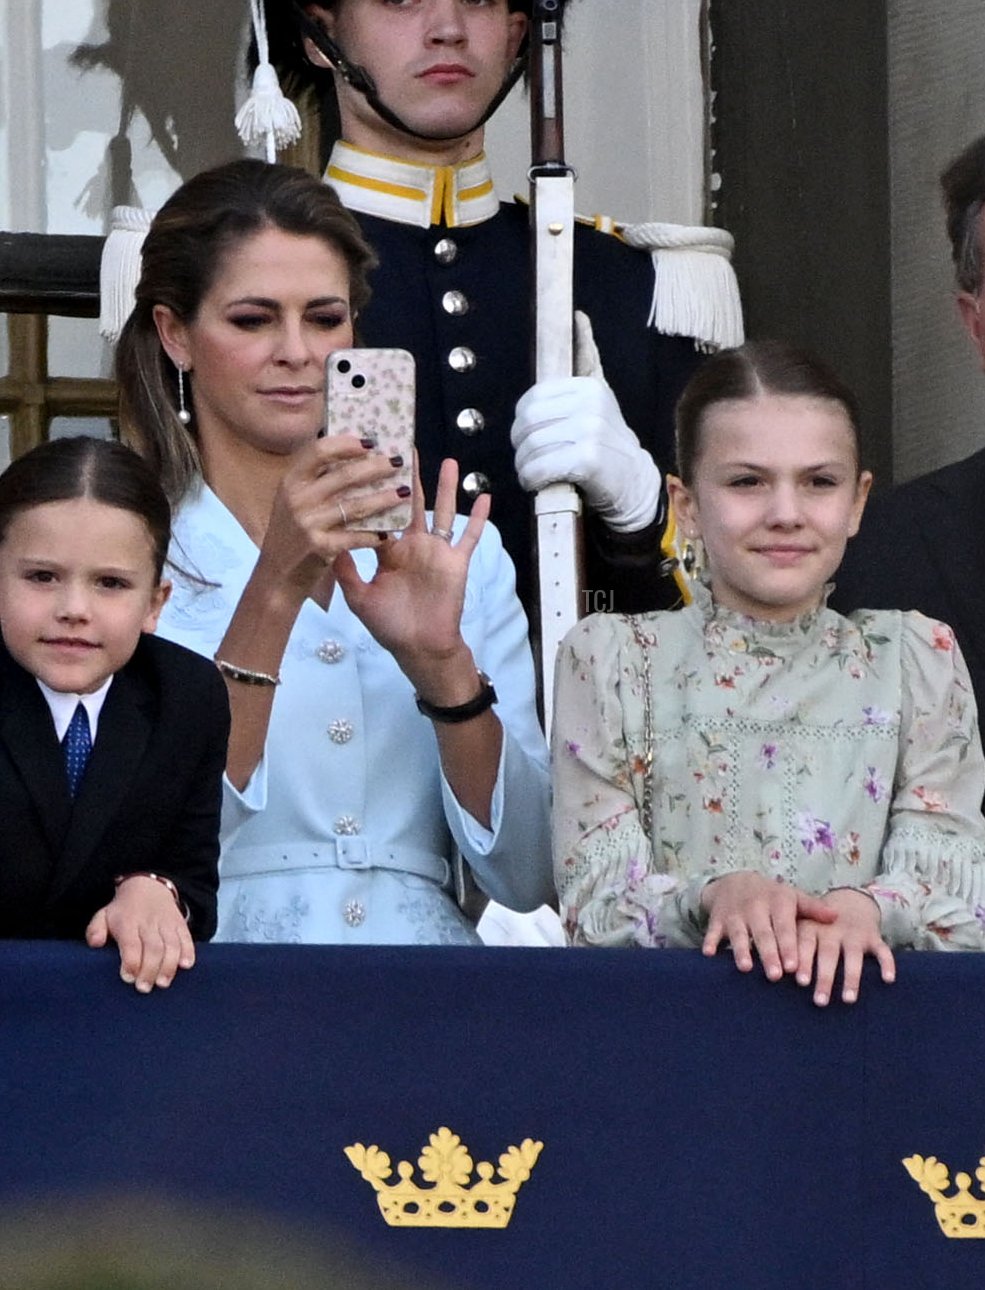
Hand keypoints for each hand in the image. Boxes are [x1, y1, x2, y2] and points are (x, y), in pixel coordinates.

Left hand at [86, 875, 193, 992]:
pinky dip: (188, 952)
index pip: (131, 944)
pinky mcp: (180, 924)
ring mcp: (167, 923)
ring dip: (169, 966)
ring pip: (171, 945)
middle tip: (144, 988)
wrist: (148, 886)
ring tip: (163, 983)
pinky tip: (185, 965)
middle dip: (150, 970)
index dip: (131, 962)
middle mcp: (149, 922)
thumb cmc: (123, 910)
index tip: (128, 978)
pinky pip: (187, 938)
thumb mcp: (103, 915)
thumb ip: (95, 930)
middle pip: (153, 948)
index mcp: (128, 922)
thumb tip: (95, 944)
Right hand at [257, 435, 404, 601]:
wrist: (277, 576)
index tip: (370, 442)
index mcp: (291, 481)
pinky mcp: (319, 547)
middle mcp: (297, 498)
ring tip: (403, 493)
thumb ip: (315, 481)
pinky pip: (355, 536)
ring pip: (354, 505)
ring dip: (383, 498)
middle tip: (396, 463)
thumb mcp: (293, 501)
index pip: (319, 451)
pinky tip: (387, 533)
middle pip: (343, 475)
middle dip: (375, 467)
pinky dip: (373, 534)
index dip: (347, 443)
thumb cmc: (291, 534)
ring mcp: (308, 523)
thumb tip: (351, 453)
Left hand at [334, 458, 489, 695]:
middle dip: (407, 475)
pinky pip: (468, 537)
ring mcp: (435, 551)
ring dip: (445, 487)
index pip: (379, 513)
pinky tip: (484, 496)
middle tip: (405, 445)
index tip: (368, 464)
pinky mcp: (455, 562)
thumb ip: (345, 570)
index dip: (373, 491)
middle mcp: (411, 545)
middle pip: (409, 503)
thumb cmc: (389, 625)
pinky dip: (478, 518)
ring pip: (441, 512)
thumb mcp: (359, 598)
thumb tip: (328, 540)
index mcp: (387, 550)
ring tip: (447, 460)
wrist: (419, 648)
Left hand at [510, 312, 660, 531]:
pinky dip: (532, 480)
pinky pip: (539, 468)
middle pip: (528, 422)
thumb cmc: (608, 441)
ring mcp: (590, 432)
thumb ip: (586, 359)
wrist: (635, 482)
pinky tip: (539, 484)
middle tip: (528, 458)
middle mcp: (590, 405)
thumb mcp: (598, 396)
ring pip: (531, 447)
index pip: (533, 398)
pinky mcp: (587, 460)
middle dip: (521, 444)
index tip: (530, 435)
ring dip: (524, 466)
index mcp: (588, 387)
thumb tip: (578, 317)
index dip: (523, 420)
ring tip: (533, 473)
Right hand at [701, 871, 837, 980]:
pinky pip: (713, 931)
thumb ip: (813, 908)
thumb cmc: (771, 897)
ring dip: (741, 950)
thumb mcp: (792, 897)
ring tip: (746, 967)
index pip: (785, 927)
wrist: (735, 881)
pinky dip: (710, 941)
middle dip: (768, 954)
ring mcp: (735, 914)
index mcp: (777, 903)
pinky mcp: (717, 919)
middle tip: (775, 976)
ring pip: (738, 934)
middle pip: (763, 934)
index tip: (794, 967)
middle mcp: (756, 907)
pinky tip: (709, 953)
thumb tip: (837, 917)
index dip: (789, 946)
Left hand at [796, 888, 894, 1006]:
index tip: (799, 981)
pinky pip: (882, 951)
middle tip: (820, 1001)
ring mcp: (854, 934)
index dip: (803, 962)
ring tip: (848, 1000)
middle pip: (829, 954)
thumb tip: (771, 973)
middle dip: (825, 978)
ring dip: (851, 978)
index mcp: (811, 927)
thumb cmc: (818, 926)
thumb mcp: (803, 927)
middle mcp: (832, 930)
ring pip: (854, 957)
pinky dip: (887, 964)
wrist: (849, 902)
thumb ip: (791, 946)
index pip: (805, 944)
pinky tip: (888, 980)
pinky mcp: (874, 938)